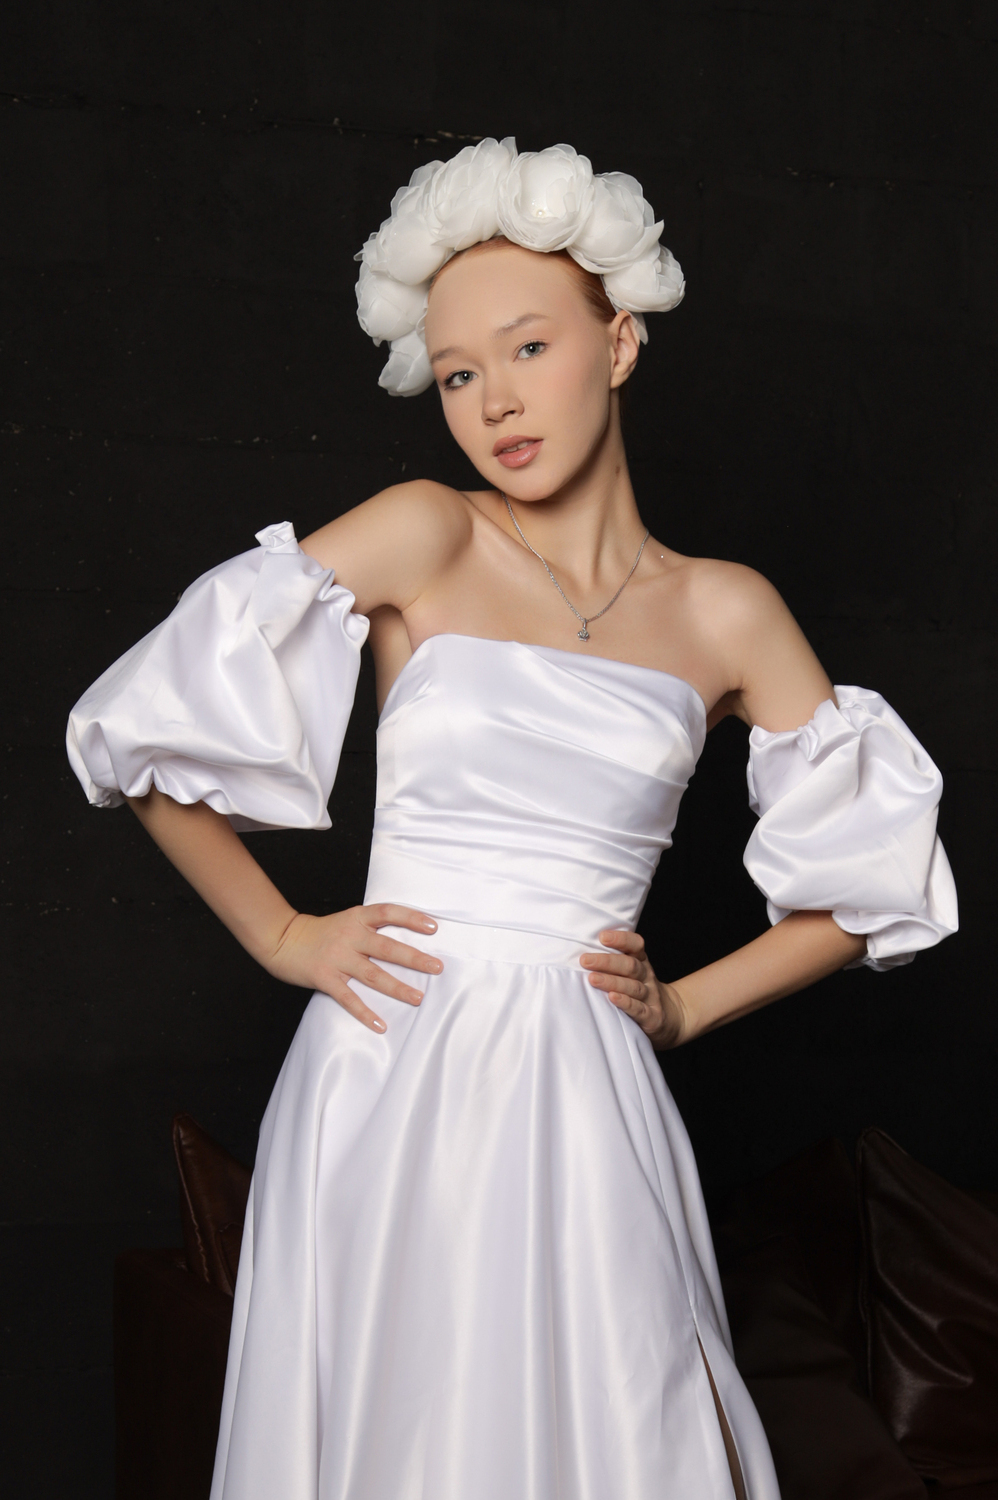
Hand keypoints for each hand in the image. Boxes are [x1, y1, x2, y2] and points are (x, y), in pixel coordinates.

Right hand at [265, 903, 442, 1032]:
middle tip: (437, 968)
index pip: (388, 912)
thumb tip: (404, 939)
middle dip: (414, 958)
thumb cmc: (320, 932)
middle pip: (387, 947)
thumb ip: (370, 927)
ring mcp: (337, 958)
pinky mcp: (325, 977)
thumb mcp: (346, 920)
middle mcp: (350, 936)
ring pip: (373, 974)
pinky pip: (348, 998)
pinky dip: (364, 1013)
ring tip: (418, 998)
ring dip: (397, 987)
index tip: (433, 928)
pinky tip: (379, 1024)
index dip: (411, 918)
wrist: (282, 939)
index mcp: (357, 918)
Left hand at [581, 929, 691, 1049]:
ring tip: (593, 979)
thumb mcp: (633, 972)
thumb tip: (579, 949)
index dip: (621, 939)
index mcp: (642, 962)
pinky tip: (612, 998)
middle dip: (607, 962)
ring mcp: (651, 996)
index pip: (636, 945)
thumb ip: (614, 962)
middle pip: (630, 965)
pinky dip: (626, 1003)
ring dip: (612, 982)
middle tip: (585, 960)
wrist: (672, 1016)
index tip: (602, 936)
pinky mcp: (652, 1017)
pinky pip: (639, 1009)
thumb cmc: (641, 990)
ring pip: (633, 987)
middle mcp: (647, 977)